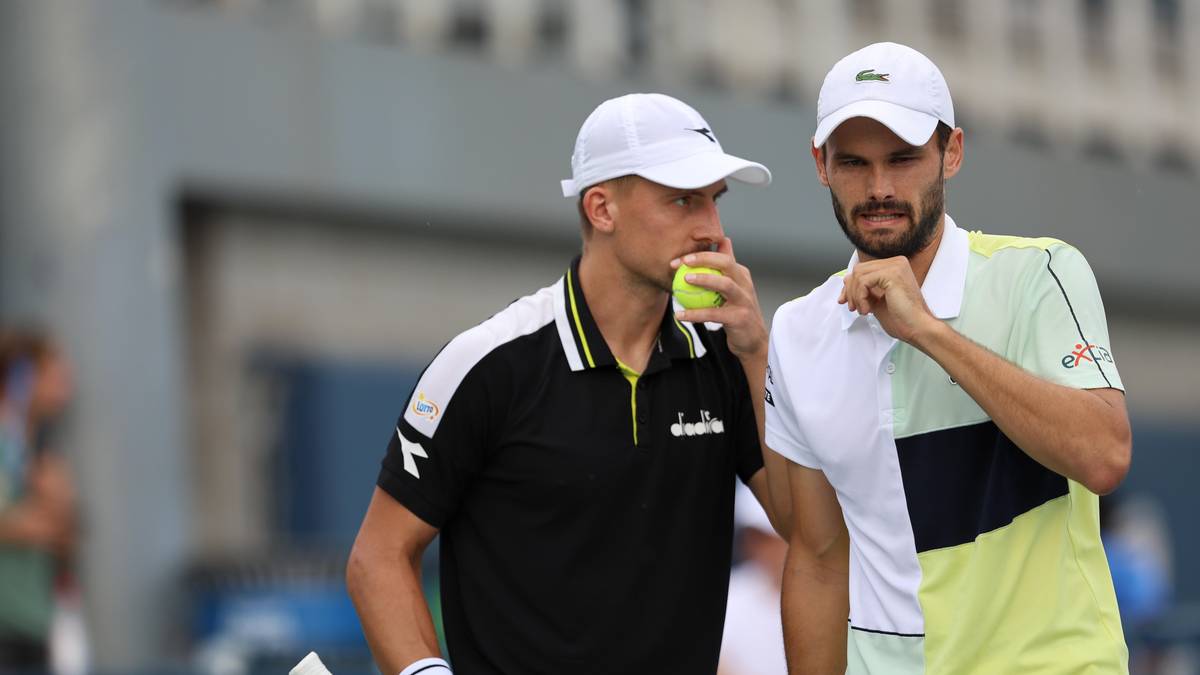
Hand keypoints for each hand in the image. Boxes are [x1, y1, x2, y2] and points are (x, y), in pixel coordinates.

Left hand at [670, 237, 767, 360]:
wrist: (753, 340)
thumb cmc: (737, 312)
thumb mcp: (732, 289)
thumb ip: (722, 271)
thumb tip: (715, 247)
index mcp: (741, 274)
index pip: (722, 256)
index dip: (701, 254)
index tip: (681, 259)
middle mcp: (745, 284)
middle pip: (726, 263)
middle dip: (704, 258)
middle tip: (684, 262)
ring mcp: (744, 300)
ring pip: (725, 284)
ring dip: (704, 279)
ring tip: (685, 280)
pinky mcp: (739, 318)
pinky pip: (713, 314)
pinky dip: (696, 313)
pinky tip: (680, 315)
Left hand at [838, 257, 938, 342]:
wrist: (917, 328)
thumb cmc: (902, 319)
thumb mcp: (876, 300)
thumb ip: (864, 289)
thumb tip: (846, 281)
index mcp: (894, 266)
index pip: (863, 269)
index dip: (850, 285)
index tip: (845, 301)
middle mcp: (896, 262)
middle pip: (858, 270)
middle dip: (850, 291)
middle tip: (854, 308)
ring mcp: (895, 266)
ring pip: (858, 275)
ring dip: (855, 296)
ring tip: (864, 310)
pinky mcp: (892, 273)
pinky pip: (863, 281)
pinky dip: (860, 297)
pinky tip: (868, 310)